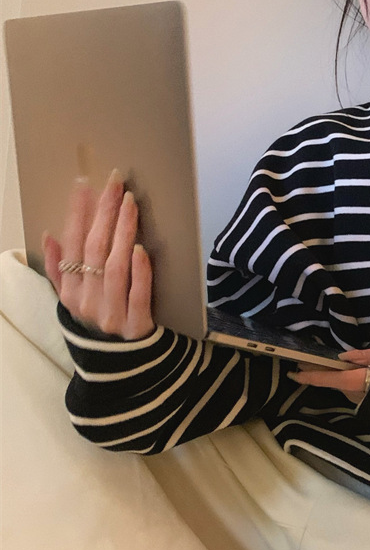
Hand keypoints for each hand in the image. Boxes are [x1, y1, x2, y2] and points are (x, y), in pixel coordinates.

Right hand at [43, 170, 154, 339]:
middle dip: (104, 213)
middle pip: (94, 250)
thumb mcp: (72, 298)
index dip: (78, 214)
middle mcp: (86, 302)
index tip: (85, 185)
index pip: (72, 245)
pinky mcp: (136, 326)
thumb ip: (58, 269)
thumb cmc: (97, 321)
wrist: (123, 365)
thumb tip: (49, 235)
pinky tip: (141, 248)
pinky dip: (140, 271)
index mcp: (70, 292)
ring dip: (123, 232)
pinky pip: (138, 295)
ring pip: (115, 267)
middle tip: (116, 183)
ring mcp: (110, 315)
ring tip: (130, 203)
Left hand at [289, 348, 369, 403]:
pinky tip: (340, 370)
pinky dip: (340, 377)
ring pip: (338, 383)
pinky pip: (347, 386)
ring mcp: (357, 399)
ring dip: (328, 374)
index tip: (291, 374)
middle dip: (314, 371)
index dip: (306, 376)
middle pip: (328, 380)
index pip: (324, 378)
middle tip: (300, 362)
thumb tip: (343, 356)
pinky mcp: (363, 401)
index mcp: (354, 381)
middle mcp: (352, 392)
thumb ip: (363, 355)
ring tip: (318, 363)